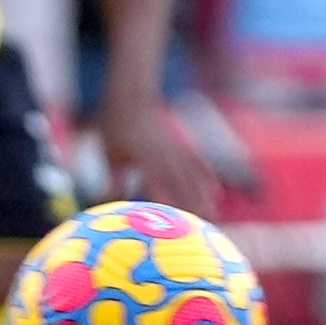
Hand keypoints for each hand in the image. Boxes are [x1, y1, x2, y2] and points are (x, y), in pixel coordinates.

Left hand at [102, 86, 221, 213]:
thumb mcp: (110, 154)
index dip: (169, 204)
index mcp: (144, 159)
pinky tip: (215, 189)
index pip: (158, 186)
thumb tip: (110, 203)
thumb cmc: (116, 126)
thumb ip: (114, 180)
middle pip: (182, 185)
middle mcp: (163, 156)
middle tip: (205, 226)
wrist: (132, 98)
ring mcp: (174, 150)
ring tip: (213, 213)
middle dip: (193, 205)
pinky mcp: (179, 146)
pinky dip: (206, 177)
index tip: (178, 223)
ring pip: (192, 176)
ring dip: (203, 196)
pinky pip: (196, 164)